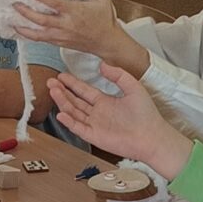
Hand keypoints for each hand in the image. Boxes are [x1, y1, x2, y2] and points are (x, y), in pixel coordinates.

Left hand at [11, 0, 123, 59]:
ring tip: (12, 21)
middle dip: (27, 13)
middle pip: (42, 20)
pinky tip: (21, 31)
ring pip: (38, 34)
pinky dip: (30, 36)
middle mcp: (66, 25)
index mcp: (75, 12)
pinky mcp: (59, 43)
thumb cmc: (104, 20)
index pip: (55, 4)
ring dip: (24, 28)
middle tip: (15, 4)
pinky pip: (41, 40)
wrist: (106, 43)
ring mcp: (61, 36)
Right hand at [49, 60, 190, 179]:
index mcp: (105, 102)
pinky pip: (78, 128)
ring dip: (62, 102)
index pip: (84, 91)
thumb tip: (102, 65)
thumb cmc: (146, 114)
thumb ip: (118, 75)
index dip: (72, 83)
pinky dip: (69, 121)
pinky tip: (61, 113)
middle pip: (75, 101)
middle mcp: (97, 113)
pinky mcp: (94, 136)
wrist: (151, 135)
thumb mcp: (133, 87)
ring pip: (73, 112)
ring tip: (52, 91)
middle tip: (51, 81)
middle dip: (62, 91)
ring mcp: (95, 125)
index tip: (61, 75)